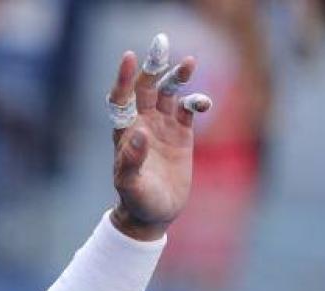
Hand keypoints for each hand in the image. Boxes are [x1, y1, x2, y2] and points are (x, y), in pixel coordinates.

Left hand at [107, 34, 210, 239]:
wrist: (154, 214)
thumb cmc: (136, 201)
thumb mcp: (130, 184)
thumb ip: (131, 160)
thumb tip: (139, 134)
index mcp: (124, 131)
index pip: (121, 98)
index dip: (123, 78)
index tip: (128, 57)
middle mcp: (142, 123)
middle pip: (146, 87)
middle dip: (153, 66)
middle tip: (161, 43)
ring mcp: (162, 126)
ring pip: (169, 93)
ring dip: (177, 76)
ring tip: (189, 62)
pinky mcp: (181, 134)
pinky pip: (188, 108)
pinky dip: (195, 101)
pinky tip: (203, 102)